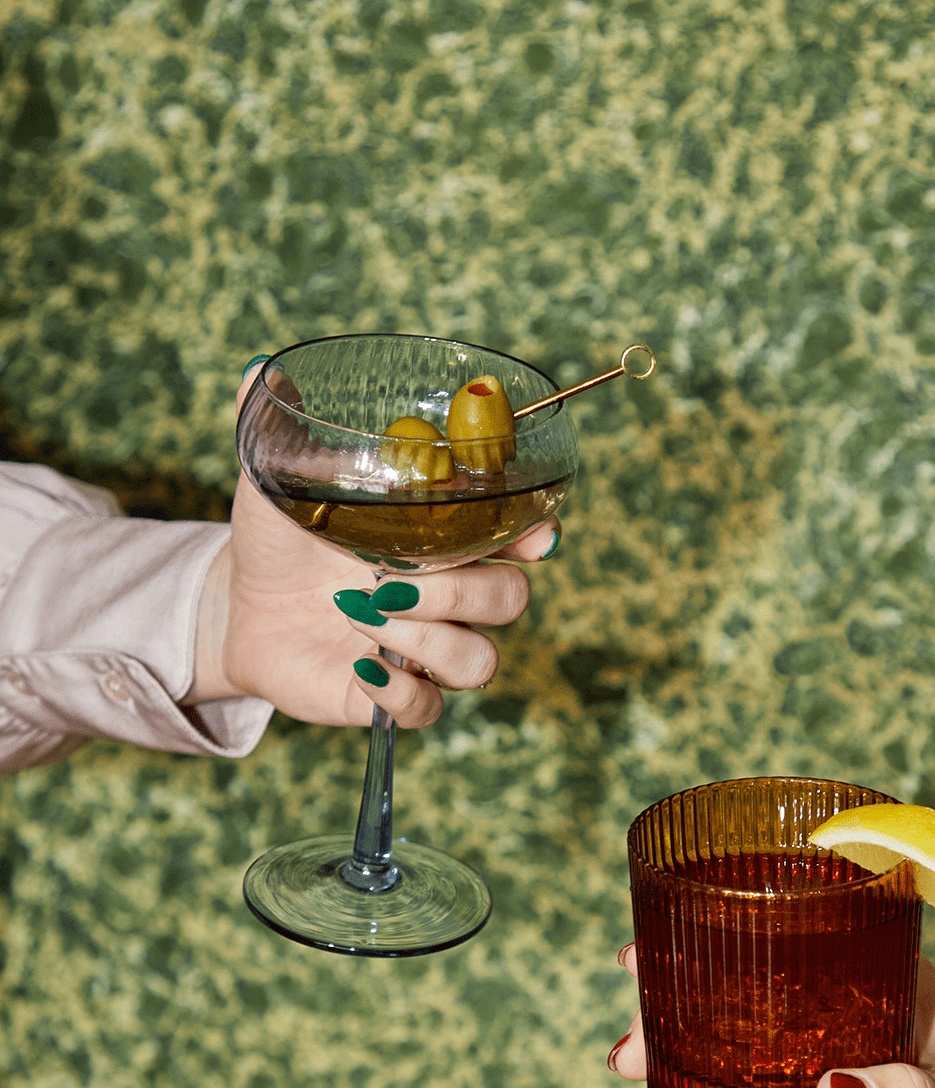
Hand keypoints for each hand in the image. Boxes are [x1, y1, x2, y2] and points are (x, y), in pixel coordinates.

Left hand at [182, 363, 561, 726]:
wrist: (239, 603)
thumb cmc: (278, 534)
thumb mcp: (277, 477)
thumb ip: (281, 427)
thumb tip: (262, 372)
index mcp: (444, 536)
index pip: (522, 537)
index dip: (538, 537)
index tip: (535, 539)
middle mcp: (450, 595)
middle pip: (511, 599)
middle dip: (462, 589)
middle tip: (391, 578)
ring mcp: (428, 650)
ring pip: (480, 661)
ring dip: (430, 642)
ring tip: (360, 613)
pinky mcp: (398, 697)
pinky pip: (430, 711)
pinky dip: (401, 692)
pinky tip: (359, 666)